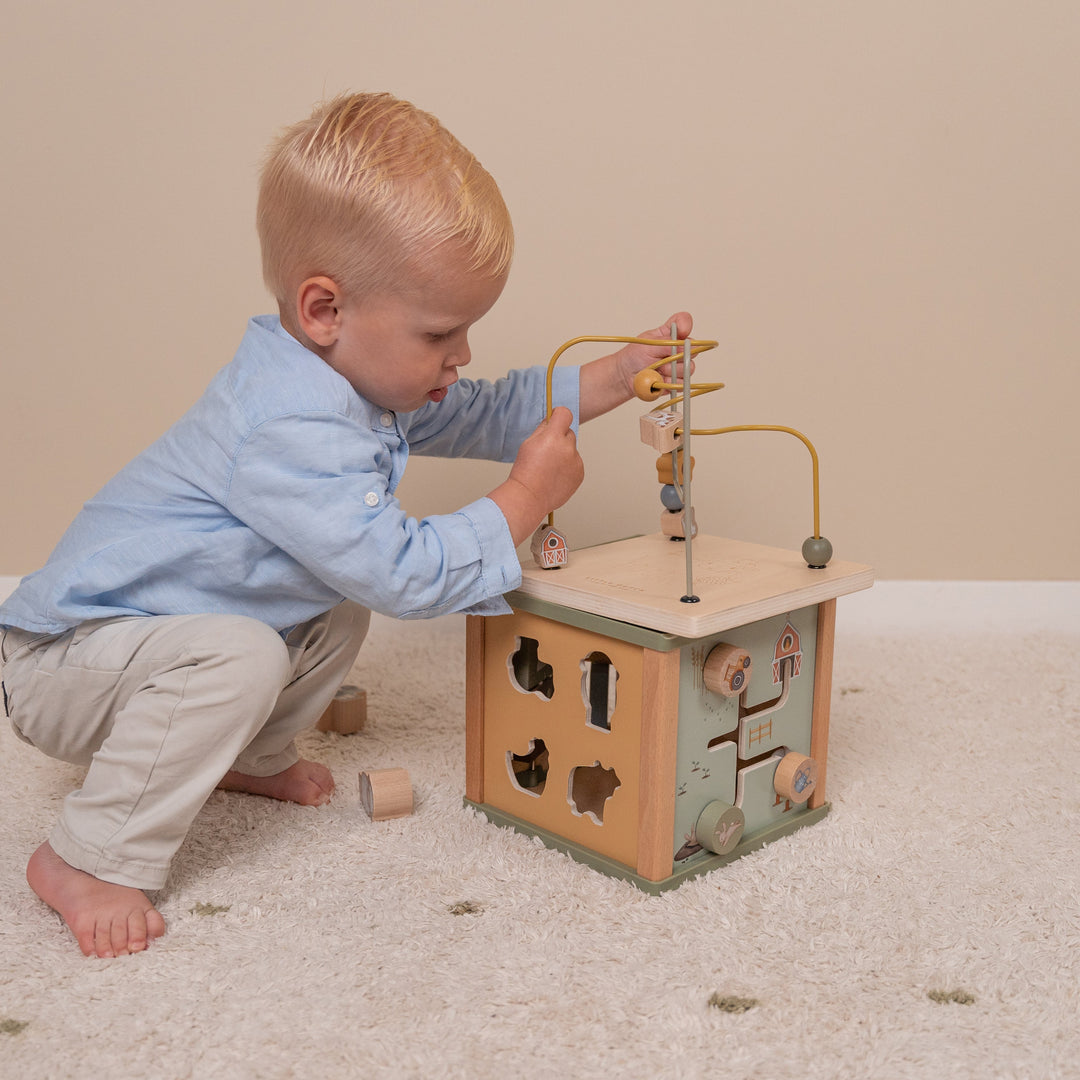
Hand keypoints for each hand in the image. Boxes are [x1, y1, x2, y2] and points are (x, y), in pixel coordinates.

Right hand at [489, 407, 583, 544]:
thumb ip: (542, 429)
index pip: (565, 414)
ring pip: (572, 450)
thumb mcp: (528, 444)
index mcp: (553, 437)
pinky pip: (575, 464)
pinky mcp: (580, 474)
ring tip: (549, 468)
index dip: (559, 416)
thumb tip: (552, 421)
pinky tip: (555, 476)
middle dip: (559, 438)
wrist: (529, 496)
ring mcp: (576, 462)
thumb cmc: (525, 472)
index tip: (555, 420)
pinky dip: (567, 467)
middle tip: (546, 452)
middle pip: (568, 433)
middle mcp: (568, 448)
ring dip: (564, 454)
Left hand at [579, 311, 694, 421]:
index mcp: (671, 334)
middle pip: (693, 349)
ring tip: (656, 370)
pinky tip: (658, 380)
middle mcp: (678, 349)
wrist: (626, 376)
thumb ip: (666, 344)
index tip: (681, 331)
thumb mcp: (647, 344)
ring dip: (670, 370)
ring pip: (688, 368)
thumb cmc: (633, 356)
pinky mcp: (677, 382)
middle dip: (677, 355)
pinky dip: (668, 382)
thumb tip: (683, 346)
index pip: (684, 322)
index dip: (686, 325)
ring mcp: (679, 366)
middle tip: (661, 358)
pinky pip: (681, 383)